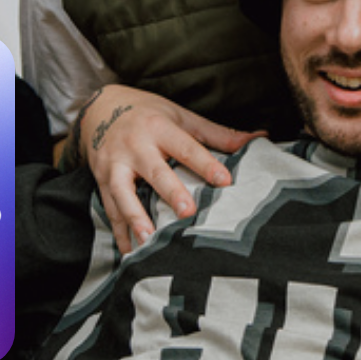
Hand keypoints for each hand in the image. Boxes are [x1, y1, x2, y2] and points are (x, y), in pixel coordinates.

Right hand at [75, 84, 264, 253]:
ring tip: (149, 239)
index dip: (206, 164)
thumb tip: (259, 137)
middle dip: (170, 191)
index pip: (186, 147)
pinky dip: (119, 232)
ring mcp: (113, 164)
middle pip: (154, 171)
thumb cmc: (150, 114)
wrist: (101, 108)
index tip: (225, 181)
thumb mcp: (182, 117)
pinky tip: (130, 251)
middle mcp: (134, 146)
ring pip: (122, 193)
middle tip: (187, 212)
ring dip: (135, 217)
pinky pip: (109, 209)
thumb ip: (217, 134)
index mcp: (159, 128)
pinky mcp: (101, 180)